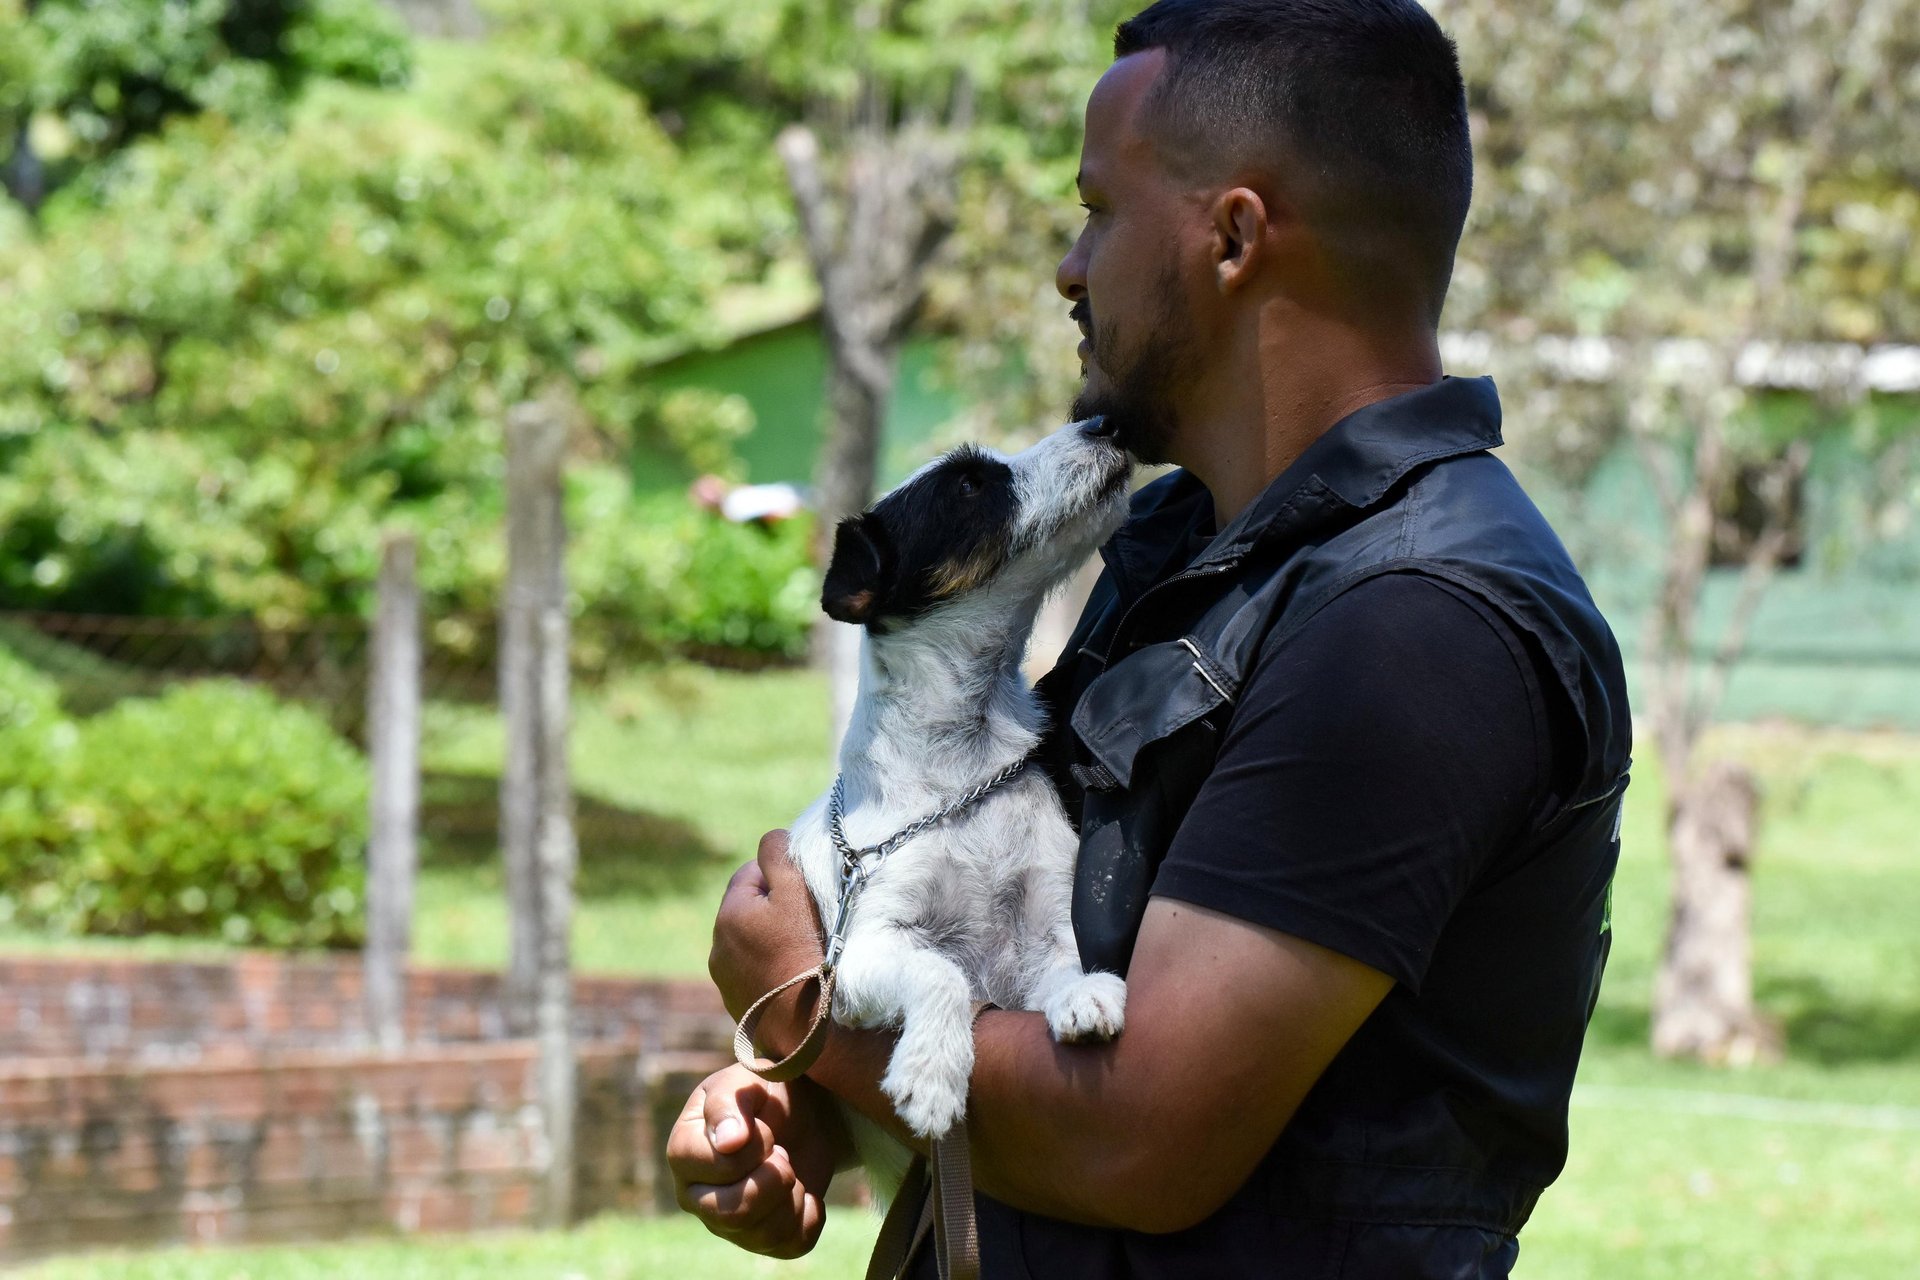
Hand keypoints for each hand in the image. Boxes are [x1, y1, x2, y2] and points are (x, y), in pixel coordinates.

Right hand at [667, 1064, 846, 1257]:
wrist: (802, 1112)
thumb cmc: (764, 1092)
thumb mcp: (746, 1079)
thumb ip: (729, 1102)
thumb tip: (727, 1141)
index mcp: (685, 1152)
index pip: (716, 1168)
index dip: (753, 1149)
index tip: (766, 1128)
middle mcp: (697, 1195)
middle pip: (732, 1214)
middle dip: (774, 1179)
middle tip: (783, 1153)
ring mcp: (727, 1222)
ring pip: (764, 1234)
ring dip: (793, 1195)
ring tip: (791, 1169)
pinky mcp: (762, 1239)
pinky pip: (791, 1245)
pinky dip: (811, 1216)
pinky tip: (805, 1191)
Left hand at [710, 830, 827, 1042]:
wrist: (813, 1026)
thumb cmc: (808, 950)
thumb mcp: (796, 889)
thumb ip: (778, 853)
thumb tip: (771, 838)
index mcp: (728, 916)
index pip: (750, 874)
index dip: (780, 877)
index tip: (805, 892)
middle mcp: (717, 950)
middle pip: (749, 911)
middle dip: (774, 909)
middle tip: (809, 921)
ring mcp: (727, 983)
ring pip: (751, 944)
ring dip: (772, 941)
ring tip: (804, 951)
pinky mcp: (740, 1008)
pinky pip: (755, 974)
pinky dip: (772, 969)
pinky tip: (797, 977)